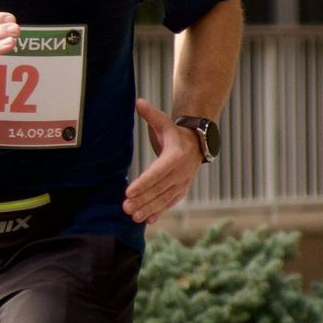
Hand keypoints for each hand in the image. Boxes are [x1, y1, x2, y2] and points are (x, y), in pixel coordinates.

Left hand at [123, 99, 203, 225]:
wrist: (197, 143)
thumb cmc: (175, 133)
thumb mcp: (164, 122)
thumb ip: (151, 115)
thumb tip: (139, 102)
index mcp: (176, 156)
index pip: (157, 172)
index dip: (143, 183)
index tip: (128, 191)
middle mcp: (181, 172)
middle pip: (159, 189)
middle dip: (142, 199)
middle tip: (126, 207)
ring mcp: (182, 183)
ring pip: (164, 199)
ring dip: (149, 208)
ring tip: (133, 216)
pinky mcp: (181, 190)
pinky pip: (169, 203)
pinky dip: (159, 212)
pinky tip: (147, 220)